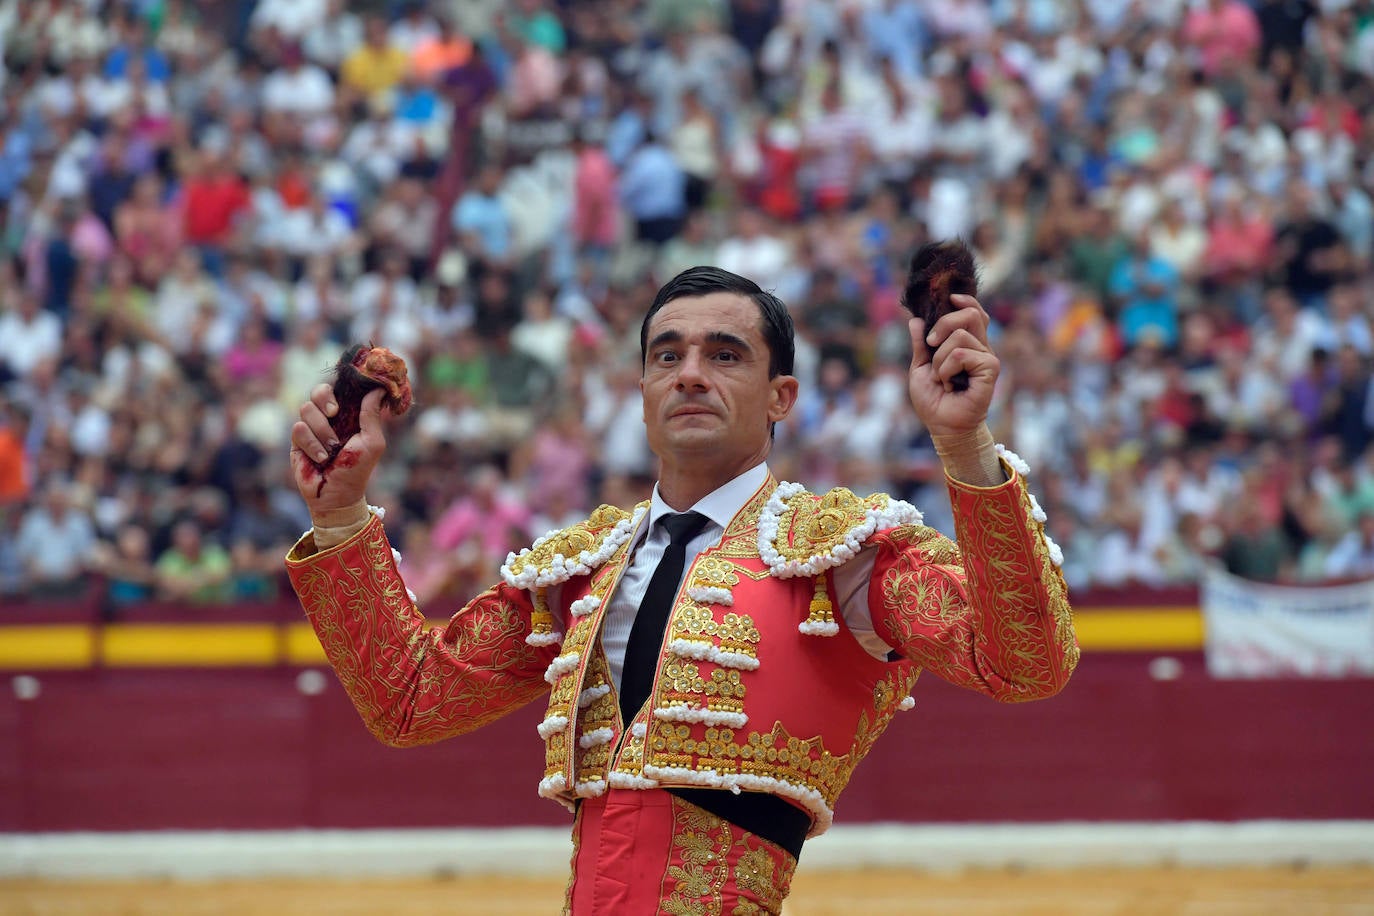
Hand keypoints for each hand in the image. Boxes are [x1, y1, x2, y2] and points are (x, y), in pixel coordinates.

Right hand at [290, 385, 388, 526]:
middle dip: (325, 398)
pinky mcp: (297, 441)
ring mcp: (312, 428)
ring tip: (332, 449)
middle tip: (335, 413)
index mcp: (348, 415)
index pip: (340, 389)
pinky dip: (312, 444)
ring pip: (306, 409)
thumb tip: (378, 389)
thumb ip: (372, 415)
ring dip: (322, 430)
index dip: (340, 387)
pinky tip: (321, 459)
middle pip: (318, 391)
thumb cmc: (357, 469)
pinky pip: (299, 428)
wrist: (337, 495)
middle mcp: (328, 419)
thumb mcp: (372, 442)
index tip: (346, 398)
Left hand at [908, 294, 998, 436]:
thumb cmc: (933, 400)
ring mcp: (987, 358)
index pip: (974, 312)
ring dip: (940, 359)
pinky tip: (949, 385)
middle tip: (931, 344)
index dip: (965, 301)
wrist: (941, 425)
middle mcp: (980, 348)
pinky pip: (961, 354)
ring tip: (941, 378)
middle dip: (944, 323)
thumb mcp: (920, 367)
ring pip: (959, 336)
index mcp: (967, 345)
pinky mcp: (990, 369)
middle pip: (969, 314)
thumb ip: (920, 344)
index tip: (949, 299)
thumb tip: (916, 320)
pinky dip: (947, 369)